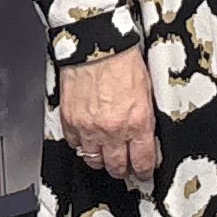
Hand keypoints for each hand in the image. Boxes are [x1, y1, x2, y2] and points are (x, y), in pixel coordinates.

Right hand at [60, 48, 156, 184]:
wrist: (96, 43)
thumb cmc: (123, 59)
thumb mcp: (147, 90)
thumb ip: (145, 118)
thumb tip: (146, 136)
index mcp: (138, 122)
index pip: (142, 161)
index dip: (144, 171)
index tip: (143, 173)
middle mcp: (113, 130)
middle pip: (116, 167)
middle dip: (122, 169)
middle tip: (125, 166)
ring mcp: (88, 128)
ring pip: (93, 160)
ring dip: (100, 159)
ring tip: (105, 154)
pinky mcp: (70, 121)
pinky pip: (74, 145)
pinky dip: (81, 144)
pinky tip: (88, 137)